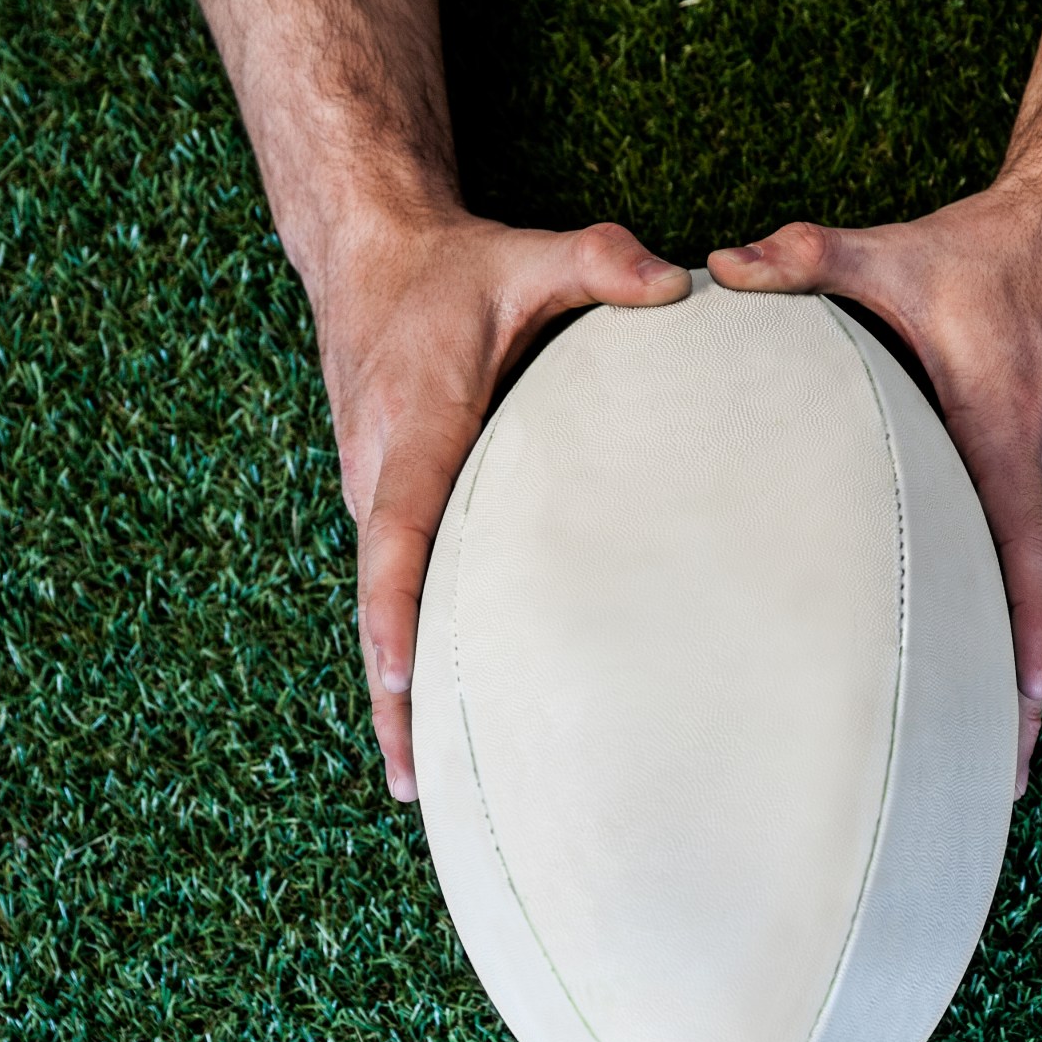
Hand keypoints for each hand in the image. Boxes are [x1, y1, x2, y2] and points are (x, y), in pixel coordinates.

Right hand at [308, 215, 689, 799]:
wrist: (366, 254)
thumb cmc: (453, 269)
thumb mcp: (526, 255)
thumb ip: (600, 262)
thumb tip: (675, 284)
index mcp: (414, 428)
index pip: (397, 533)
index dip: (395, 611)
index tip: (399, 682)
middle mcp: (377, 471)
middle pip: (380, 599)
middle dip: (393, 694)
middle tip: (424, 787)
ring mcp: (370, 491)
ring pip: (382, 602)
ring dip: (397, 686)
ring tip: (430, 786)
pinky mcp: (381, 501)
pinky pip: (393, 584)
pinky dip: (405, 649)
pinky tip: (435, 714)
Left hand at [709, 186, 1041, 795]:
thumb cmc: (992, 252)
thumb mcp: (902, 253)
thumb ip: (810, 260)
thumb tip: (720, 269)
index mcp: (1006, 425)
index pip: (1026, 543)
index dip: (1024, 624)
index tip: (1022, 700)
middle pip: (1040, 598)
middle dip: (1024, 694)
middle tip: (999, 784)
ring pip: (1040, 590)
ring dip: (1022, 672)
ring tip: (995, 764)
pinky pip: (1034, 562)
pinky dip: (1020, 625)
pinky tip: (988, 678)